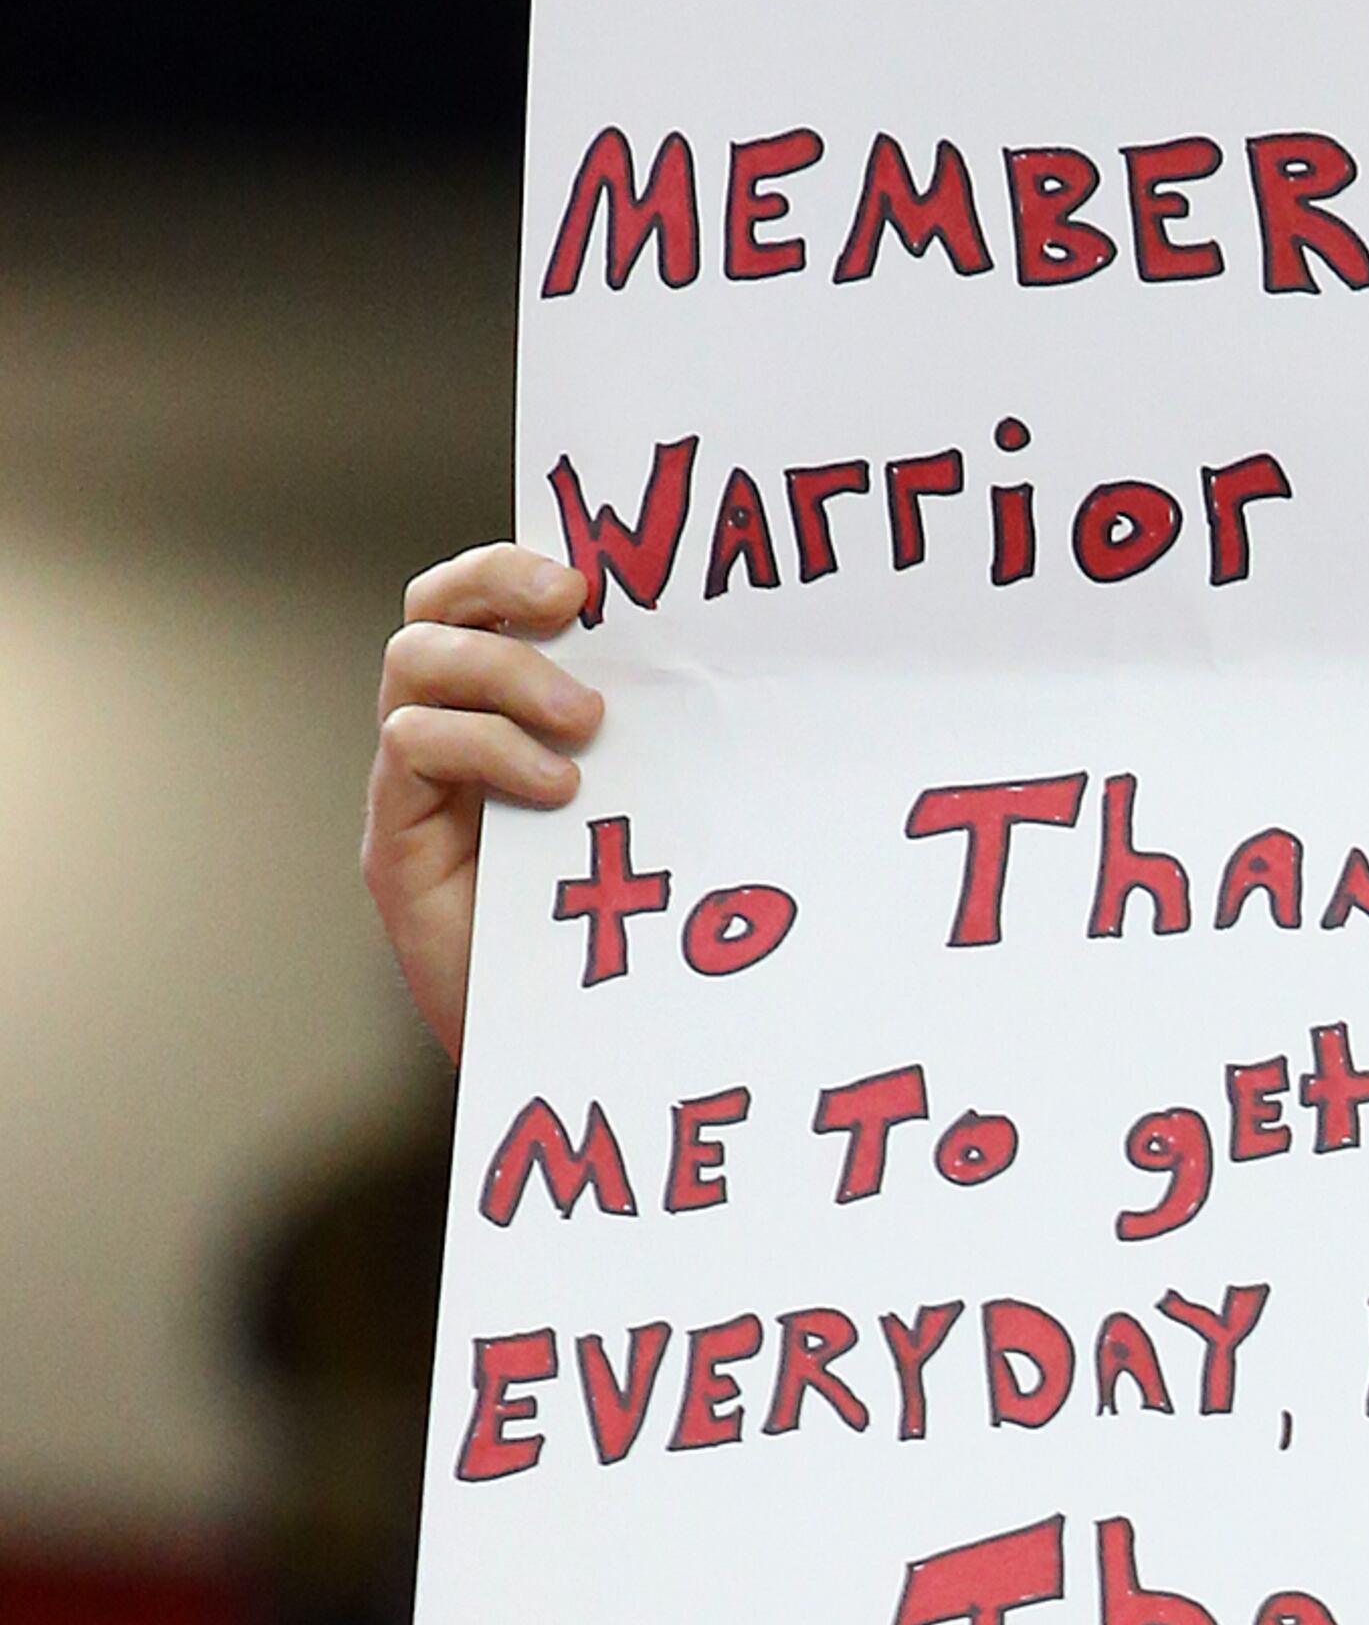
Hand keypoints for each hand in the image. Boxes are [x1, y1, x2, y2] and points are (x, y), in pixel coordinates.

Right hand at [363, 545, 601, 1064]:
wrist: (576, 1058)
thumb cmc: (625, 942)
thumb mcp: (648, 822)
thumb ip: (649, 750)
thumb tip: (717, 668)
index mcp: (503, 719)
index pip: (479, 602)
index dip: (513, 566)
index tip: (588, 575)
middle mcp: (446, 742)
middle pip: (431, 611)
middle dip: (494, 584)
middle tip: (571, 607)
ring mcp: (414, 793)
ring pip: (414, 666)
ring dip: (504, 675)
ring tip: (584, 729)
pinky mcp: (395, 846)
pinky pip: (411, 748)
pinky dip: (484, 747)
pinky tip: (555, 789)